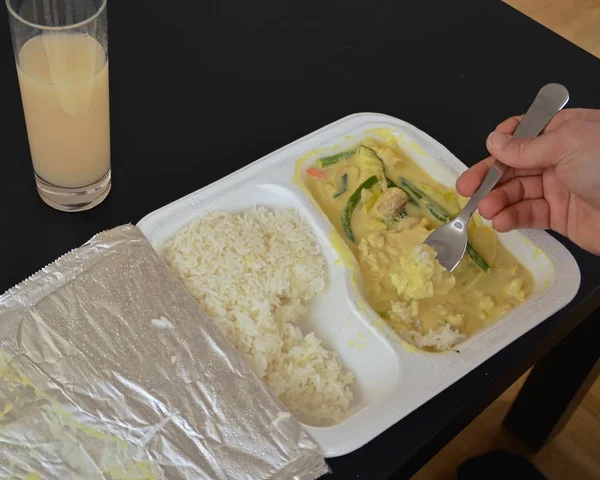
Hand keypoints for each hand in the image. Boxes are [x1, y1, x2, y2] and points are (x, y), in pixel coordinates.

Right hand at [456, 108, 599, 254]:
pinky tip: (502, 221)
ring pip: (518, 192)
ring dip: (498, 200)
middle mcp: (560, 158)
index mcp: (564, 132)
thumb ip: (525, 146)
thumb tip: (494, 140)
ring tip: (486, 210)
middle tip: (466, 190)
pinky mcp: (561, 216)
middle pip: (514, 165)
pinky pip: (530, 214)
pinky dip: (513, 218)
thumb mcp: (566, 144)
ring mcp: (560, 188)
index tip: (487, 152)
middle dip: (489, 177)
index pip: (525, 132)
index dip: (503, 141)